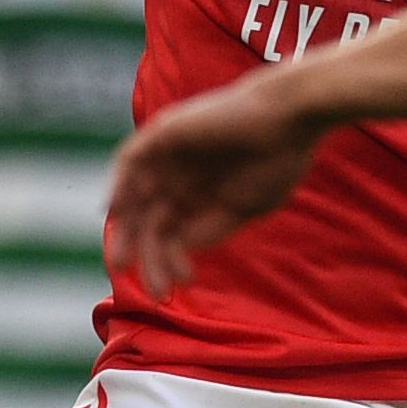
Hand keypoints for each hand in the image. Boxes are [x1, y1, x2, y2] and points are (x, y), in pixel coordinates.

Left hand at [107, 77, 324, 297]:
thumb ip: (210, 228)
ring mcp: (172, 154)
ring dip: (129, 231)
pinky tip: (116, 211)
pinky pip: (131, 159)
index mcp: (201, 192)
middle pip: (151, 220)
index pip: (172, 230)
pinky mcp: (165, 132)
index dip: (171, 260)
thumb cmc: (277, 161)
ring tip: (124, 263)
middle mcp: (182, 174)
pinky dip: (120, 184)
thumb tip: (179, 249)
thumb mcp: (243, 208)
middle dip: (149, 257)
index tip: (182, 283)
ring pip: (138, 197)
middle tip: (154, 288)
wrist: (290, 119)